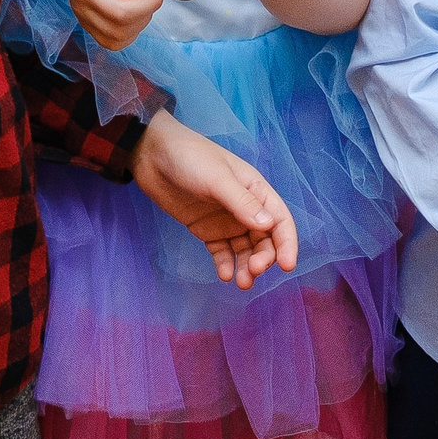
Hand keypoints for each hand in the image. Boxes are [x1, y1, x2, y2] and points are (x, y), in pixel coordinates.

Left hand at [129, 109, 298, 288]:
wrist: (150, 155)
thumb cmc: (189, 158)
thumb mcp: (217, 178)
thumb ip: (242, 202)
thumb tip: (269, 226)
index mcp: (255, 189)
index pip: (280, 220)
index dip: (287, 243)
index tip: (286, 266)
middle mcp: (245, 207)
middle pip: (265, 239)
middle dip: (263, 258)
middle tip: (252, 272)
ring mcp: (226, 220)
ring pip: (245, 249)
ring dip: (246, 266)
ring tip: (240, 282)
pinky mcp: (206, 229)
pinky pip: (222, 251)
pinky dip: (226, 263)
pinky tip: (224, 274)